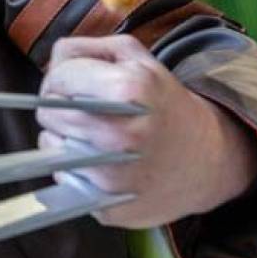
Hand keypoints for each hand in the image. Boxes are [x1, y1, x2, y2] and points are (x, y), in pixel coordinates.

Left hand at [35, 36, 256, 226]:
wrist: (207, 159)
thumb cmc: (163, 103)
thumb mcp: (136, 59)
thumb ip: (85, 49)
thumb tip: (50, 64)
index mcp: (127, 91)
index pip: (58, 79)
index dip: (61, 78)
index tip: (75, 84)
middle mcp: (119, 136)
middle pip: (49, 114)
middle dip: (59, 107)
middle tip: (85, 110)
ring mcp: (113, 177)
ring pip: (50, 147)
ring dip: (63, 138)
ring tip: (93, 135)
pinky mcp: (108, 208)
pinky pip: (63, 179)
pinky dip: (72, 169)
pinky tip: (98, 162)